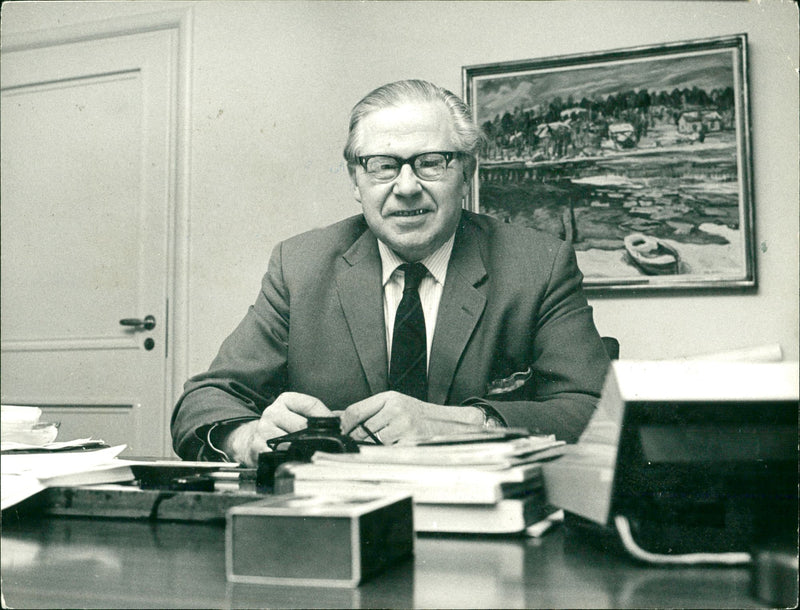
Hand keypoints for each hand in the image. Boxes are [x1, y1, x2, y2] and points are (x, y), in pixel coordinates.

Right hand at [221, 392, 331, 465]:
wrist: (250, 441)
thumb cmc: (282, 427)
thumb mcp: (297, 414)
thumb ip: (318, 416)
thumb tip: (342, 423)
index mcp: (285, 400)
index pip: (311, 404)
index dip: (326, 417)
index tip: (337, 427)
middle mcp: (272, 412)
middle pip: (303, 425)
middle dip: (318, 436)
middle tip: (329, 444)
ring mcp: (264, 430)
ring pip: (293, 441)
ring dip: (306, 449)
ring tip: (313, 453)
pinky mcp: (258, 447)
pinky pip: (282, 454)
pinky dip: (292, 458)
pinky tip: (297, 459)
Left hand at [340, 391, 483, 444]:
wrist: (445, 423)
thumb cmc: (416, 414)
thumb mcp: (393, 404)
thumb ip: (367, 410)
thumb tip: (337, 417)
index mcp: (389, 398)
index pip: (356, 411)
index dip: (344, 424)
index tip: (340, 432)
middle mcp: (396, 409)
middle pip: (362, 429)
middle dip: (355, 439)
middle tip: (354, 443)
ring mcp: (404, 426)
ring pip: (374, 443)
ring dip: (373, 447)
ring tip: (383, 444)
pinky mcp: (410, 442)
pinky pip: (387, 452)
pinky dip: (386, 454)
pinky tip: (394, 449)